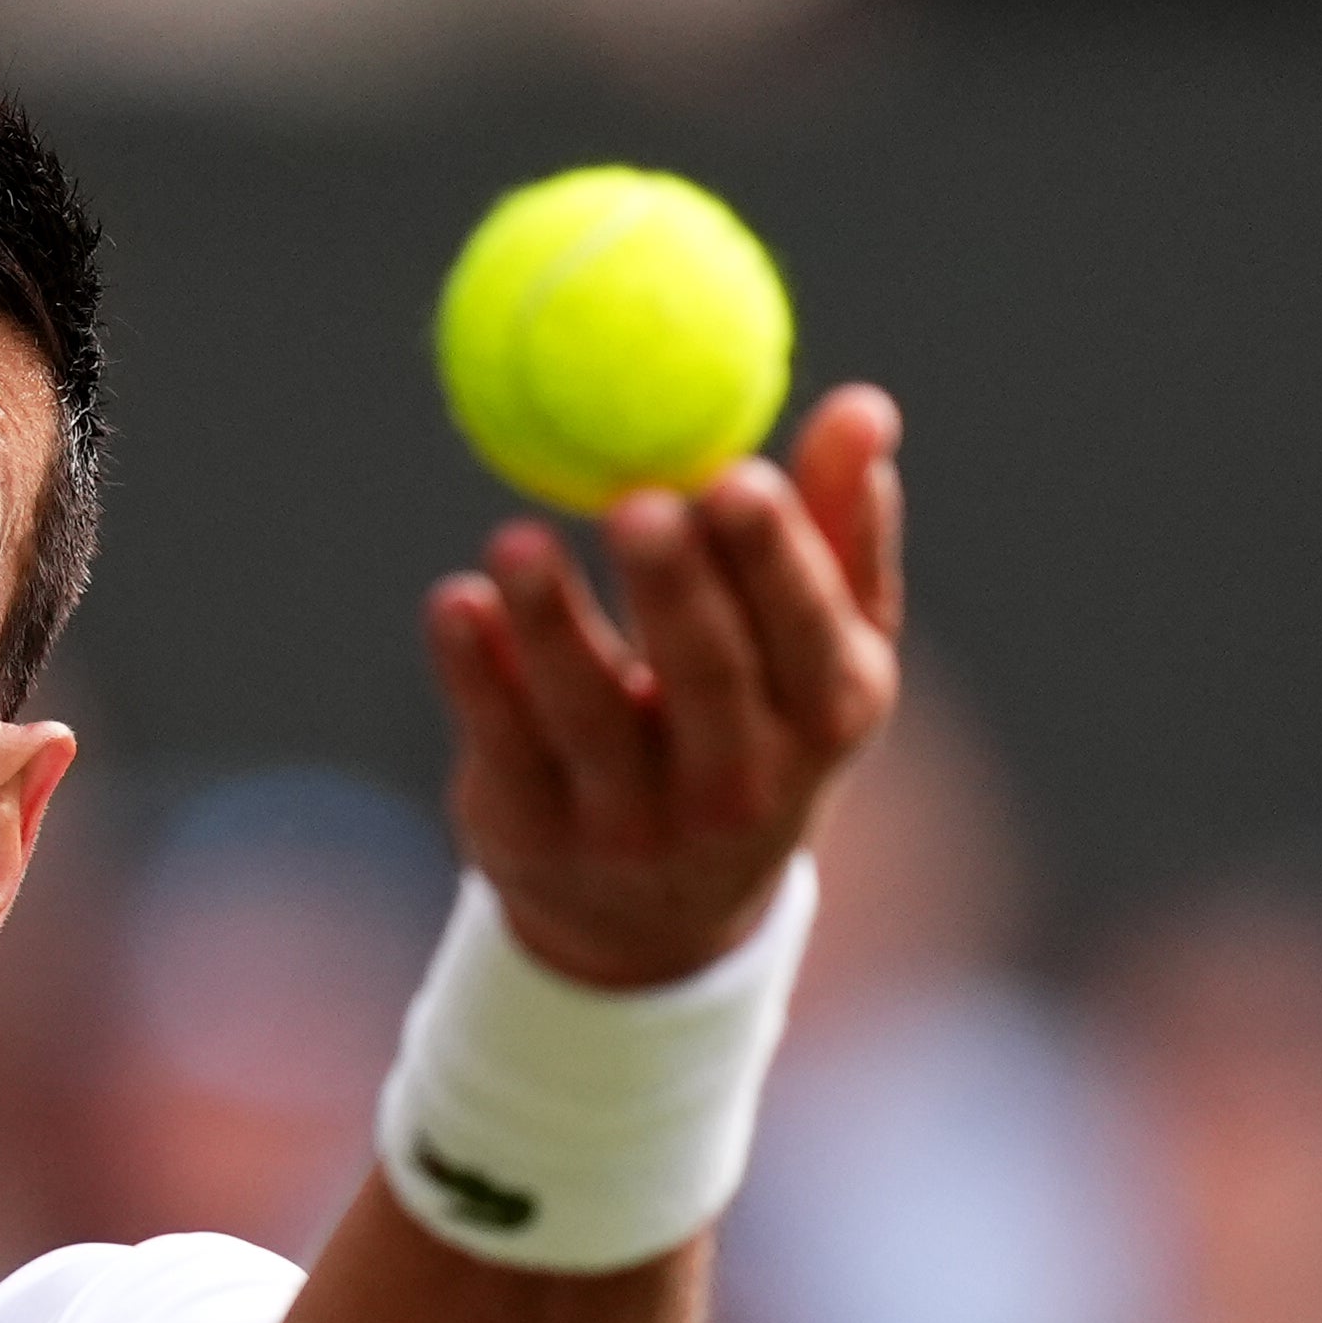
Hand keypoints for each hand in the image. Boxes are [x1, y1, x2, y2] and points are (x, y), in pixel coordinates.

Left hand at [424, 383, 904, 989]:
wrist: (655, 914)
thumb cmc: (751, 726)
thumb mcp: (817, 647)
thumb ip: (838, 527)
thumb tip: (865, 408)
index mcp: (826, 718)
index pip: (809, 638)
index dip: (776, 562)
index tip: (735, 476)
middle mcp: (737, 785)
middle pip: (706, 680)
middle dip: (676, 589)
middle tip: (638, 502)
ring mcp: (631, 823)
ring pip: (588, 715)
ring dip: (553, 624)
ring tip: (519, 540)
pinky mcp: (533, 835)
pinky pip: (501, 744)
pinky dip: (474, 674)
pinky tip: (456, 603)